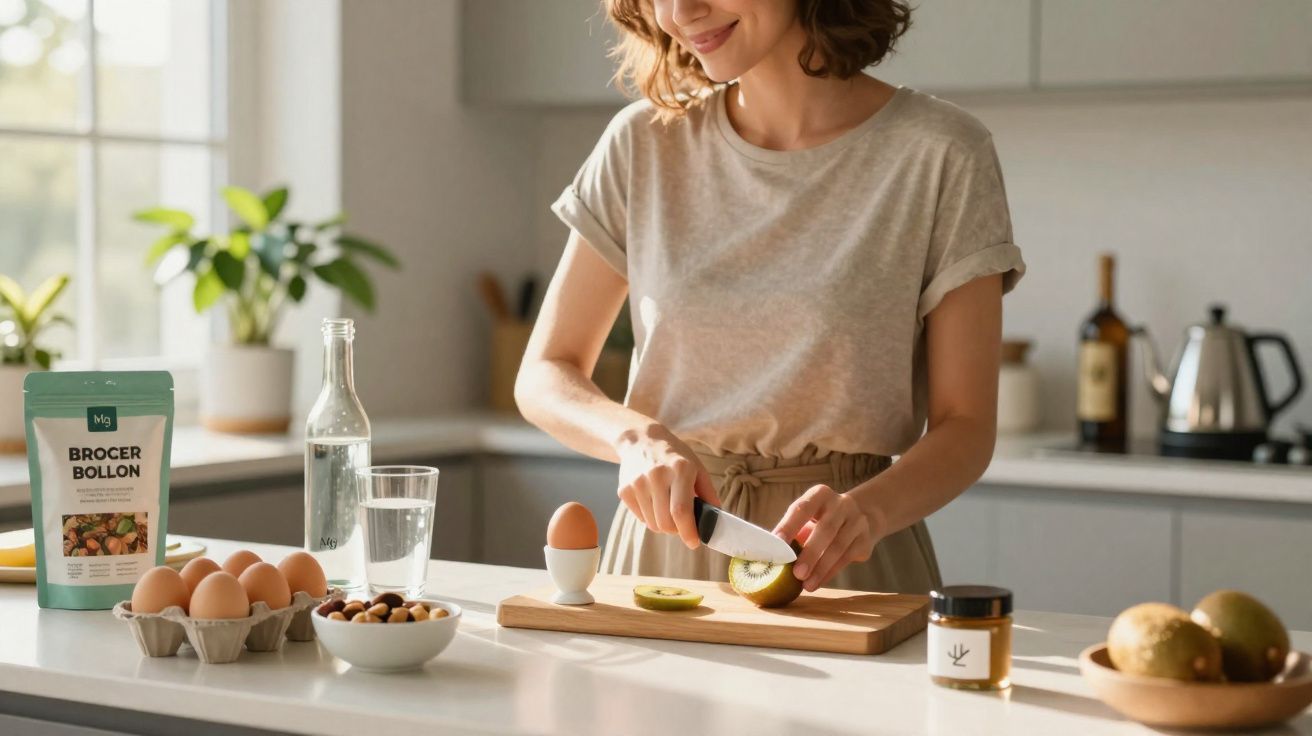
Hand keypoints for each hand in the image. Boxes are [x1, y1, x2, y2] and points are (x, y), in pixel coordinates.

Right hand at [615, 424, 721, 548]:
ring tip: (667, 509)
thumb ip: (708, 493)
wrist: (640, 439)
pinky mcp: (624, 490)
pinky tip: (654, 502)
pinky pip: (641, 518)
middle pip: (666, 523)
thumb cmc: (673, 455)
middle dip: (677, 531)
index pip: (681, 511)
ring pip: (653, 524)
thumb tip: (715, 519)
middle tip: (682, 524)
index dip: (688, 532)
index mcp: (679, 470)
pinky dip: (650, 518)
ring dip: (663, 525)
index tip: (694, 542)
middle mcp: (656, 476)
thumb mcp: (697, 467)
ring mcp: (638, 484)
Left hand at [772, 485, 878, 591]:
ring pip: (839, 547)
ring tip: (806, 585)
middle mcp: (841, 504)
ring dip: (821, 569)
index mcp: (820, 495)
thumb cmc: (823, 519)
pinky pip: (847, 558)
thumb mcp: (809, 517)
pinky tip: (818, 582)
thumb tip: (771, 555)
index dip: (790, 525)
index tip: (777, 541)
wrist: (863, 516)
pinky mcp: (865, 540)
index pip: (803, 508)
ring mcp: (857, 521)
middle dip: (810, 553)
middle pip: (826, 529)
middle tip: (797, 573)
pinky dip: (830, 572)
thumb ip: (794, 531)